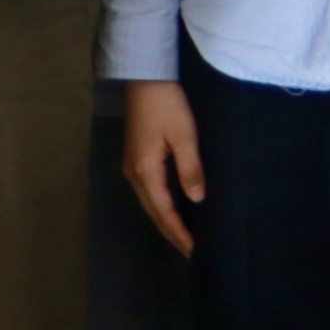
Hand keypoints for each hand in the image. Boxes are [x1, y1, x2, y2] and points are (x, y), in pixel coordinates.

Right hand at [120, 80, 203, 255]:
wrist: (146, 77)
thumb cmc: (167, 104)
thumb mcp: (184, 134)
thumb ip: (190, 167)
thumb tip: (196, 199)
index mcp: (145, 170)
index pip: (164, 211)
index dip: (178, 232)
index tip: (193, 250)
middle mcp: (134, 173)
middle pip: (153, 212)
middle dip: (171, 232)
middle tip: (190, 252)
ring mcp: (132, 166)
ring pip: (150, 203)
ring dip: (166, 221)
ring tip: (184, 237)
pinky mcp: (137, 158)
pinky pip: (150, 191)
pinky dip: (162, 206)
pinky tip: (174, 209)